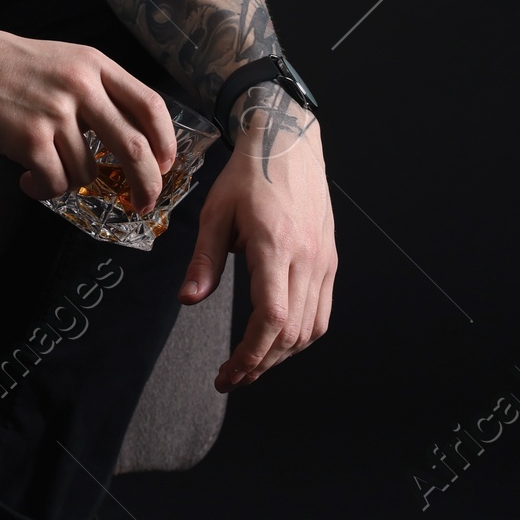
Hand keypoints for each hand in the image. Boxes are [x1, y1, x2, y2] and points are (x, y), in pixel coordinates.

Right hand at [0, 10, 176, 211]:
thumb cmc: (3, 64)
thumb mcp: (62, 61)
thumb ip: (95, 91)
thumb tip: (126, 139)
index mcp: (95, 64)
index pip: (151, 106)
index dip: (165, 142)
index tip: (165, 165)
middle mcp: (82, 86)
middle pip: (134, 147)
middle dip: (145, 184)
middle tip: (143, 203)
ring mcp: (55, 112)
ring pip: (87, 171)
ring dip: (69, 181)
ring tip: (44, 168)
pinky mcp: (28, 137)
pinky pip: (55, 183)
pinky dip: (44, 189)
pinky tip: (27, 178)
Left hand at [180, 108, 335, 390]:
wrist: (288, 141)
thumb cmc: (249, 174)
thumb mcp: (215, 212)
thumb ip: (204, 259)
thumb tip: (189, 301)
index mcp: (275, 245)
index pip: (271, 318)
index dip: (250, 355)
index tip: (228, 374)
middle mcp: (307, 257)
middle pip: (292, 333)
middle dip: (260, 364)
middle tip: (231, 377)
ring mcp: (324, 260)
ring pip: (311, 329)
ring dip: (281, 355)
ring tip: (252, 363)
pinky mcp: (330, 260)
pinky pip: (322, 312)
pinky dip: (300, 336)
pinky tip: (277, 340)